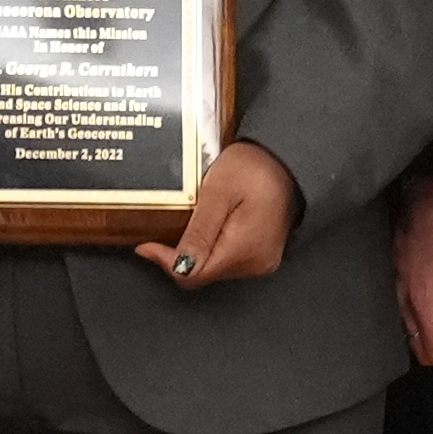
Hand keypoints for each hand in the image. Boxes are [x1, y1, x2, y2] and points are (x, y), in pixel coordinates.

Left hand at [145, 141, 298, 291]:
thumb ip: (199, 233)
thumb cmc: (256, 167)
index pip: (191, 274)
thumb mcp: (218, 193)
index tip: (146, 244)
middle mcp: (255, 264)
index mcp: (243, 251)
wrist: (286, 159)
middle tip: (162, 231)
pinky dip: (211, 247)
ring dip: (194, 251)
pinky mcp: (261, 254)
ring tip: (187, 225)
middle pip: (202, 274)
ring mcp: (261, 261)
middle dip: (178, 256)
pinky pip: (227, 259)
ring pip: (213, 268)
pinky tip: (206, 228)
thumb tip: (177, 266)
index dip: (165, 261)